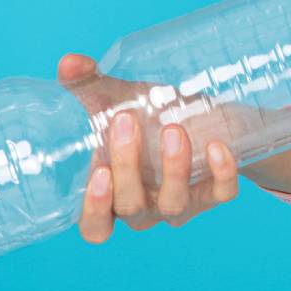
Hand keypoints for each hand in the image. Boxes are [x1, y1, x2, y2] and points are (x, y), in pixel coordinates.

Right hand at [58, 52, 242, 242]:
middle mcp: (145, 208)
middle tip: (126, 122)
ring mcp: (181, 204)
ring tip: (172, 129)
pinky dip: (221, 173)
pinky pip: (220, 194)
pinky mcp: (216, 194)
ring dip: (172, 168)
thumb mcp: (117, 100)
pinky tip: (217, 146)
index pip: (95, 227)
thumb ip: (88, 84)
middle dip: (127, 166)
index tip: (98, 170)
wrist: (208, 118)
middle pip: (131, 206)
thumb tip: (69, 62)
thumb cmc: (150, 117)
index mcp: (113, 195)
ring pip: (174, 204)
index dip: (94, 209)